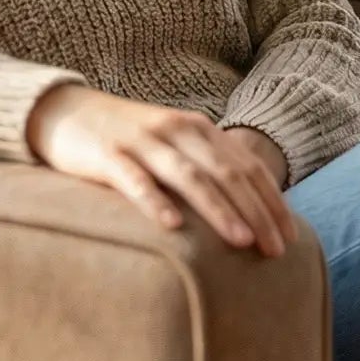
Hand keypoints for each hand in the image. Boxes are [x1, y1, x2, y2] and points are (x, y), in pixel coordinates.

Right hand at [26, 83, 298, 255]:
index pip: (245, 165)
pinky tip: (173, 227)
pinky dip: (156, 202)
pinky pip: (135, 181)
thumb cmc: (129, 139)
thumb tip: (247, 209)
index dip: (271, 200)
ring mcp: (143, 141)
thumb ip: (204, 167)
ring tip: (241, 241)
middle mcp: (176, 130)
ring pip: (189, 176)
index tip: (291, 236)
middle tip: (276, 249)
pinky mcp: (109, 155)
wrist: (68, 111)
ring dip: (219, 209)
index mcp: (197, 129)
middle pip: (225, 172)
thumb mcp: (173, 145)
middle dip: (255, 211)